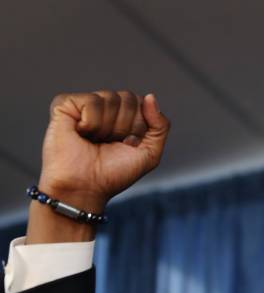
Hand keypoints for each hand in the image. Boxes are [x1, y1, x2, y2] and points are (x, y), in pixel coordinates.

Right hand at [39, 90, 169, 211]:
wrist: (85, 187)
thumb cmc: (113, 174)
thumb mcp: (150, 153)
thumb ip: (160, 126)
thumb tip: (150, 96)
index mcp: (122, 115)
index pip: (141, 103)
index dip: (139, 126)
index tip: (128, 144)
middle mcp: (104, 107)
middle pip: (128, 98)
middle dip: (125, 126)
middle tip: (109, 143)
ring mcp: (84, 105)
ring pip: (111, 98)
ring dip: (107, 127)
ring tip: (94, 140)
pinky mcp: (64, 104)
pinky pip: (92, 101)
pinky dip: (92, 123)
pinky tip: (81, 133)